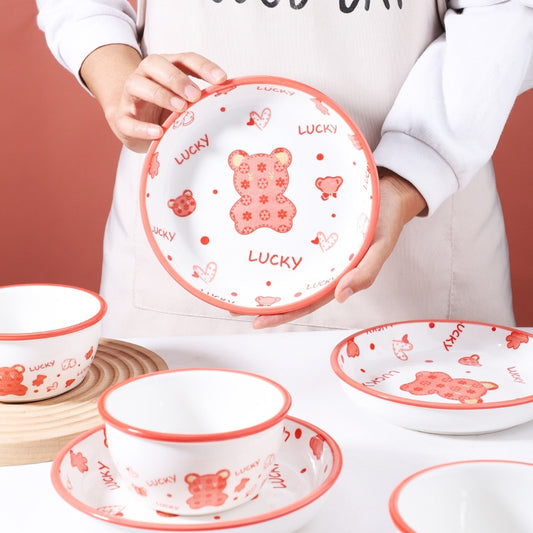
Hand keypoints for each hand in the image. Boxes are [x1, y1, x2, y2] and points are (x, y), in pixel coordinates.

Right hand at [80, 45, 226, 151]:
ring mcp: (129, 96)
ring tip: (180, 108)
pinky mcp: (121, 118)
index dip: (203, 67)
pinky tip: (158, 132)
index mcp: (164, 68)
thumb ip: (198, 100)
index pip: (185, 59)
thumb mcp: (182, 101)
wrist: (129, 123)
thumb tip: (226, 106)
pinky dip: (143, 127)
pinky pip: (128, 121)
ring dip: (160, 95)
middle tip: (195, 95)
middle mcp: (145, 75)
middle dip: (177, 78)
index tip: (221, 79)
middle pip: (156, 64)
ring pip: (137, 85)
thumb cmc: (161, 110)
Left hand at [252, 168, 426, 328]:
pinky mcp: (311, 233)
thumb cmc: (387, 219)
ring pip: (288, 271)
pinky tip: (256, 251)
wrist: (389, 190)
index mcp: (339, 278)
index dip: (282, 315)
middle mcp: (324, 268)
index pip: (306, 303)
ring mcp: (317, 252)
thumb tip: (340, 298)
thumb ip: (365, 273)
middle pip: (291, 291)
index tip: (256, 321)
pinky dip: (274, 253)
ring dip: (264, 279)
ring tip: (235, 285)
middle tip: (232, 306)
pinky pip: (291, 246)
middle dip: (264, 302)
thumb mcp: (382, 247)